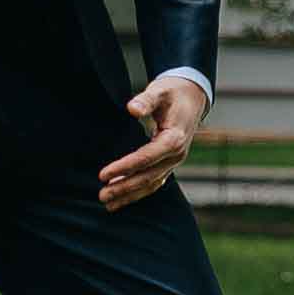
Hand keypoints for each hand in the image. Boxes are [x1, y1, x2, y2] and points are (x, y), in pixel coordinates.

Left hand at [98, 72, 207, 208]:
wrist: (192, 96)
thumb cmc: (173, 92)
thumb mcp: (160, 90)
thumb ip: (146, 100)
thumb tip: (132, 109)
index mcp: (174, 138)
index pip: (145, 158)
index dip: (124, 167)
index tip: (103, 175)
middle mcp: (177, 154)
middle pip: (148, 176)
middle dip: (124, 188)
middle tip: (102, 195)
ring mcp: (175, 161)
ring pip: (151, 183)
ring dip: (130, 194)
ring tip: (108, 203)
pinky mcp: (170, 162)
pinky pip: (154, 181)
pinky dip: (139, 191)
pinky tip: (123, 198)